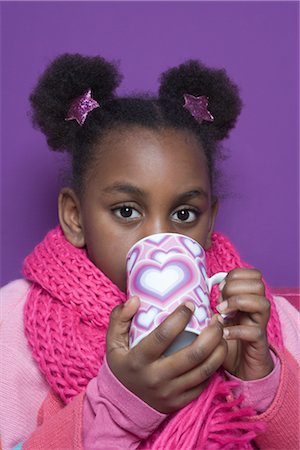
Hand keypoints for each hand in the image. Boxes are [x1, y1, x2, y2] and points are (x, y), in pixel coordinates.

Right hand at [106, 297, 226, 412]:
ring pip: (204, 370)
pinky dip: (214, 367)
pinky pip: (204, 384)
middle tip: (215, 319)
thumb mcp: (113, 342)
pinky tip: (216, 352)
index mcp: (139, 359)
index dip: (180, 318)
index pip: (163, 335)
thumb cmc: (122, 366)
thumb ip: (120, 317)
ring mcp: (170, 392)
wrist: (121, 404)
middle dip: (211, 334)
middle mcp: (156, 377)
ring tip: (222, 333)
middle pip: (193, 354)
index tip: (190, 305)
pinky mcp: (180, 402)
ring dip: (219, 350)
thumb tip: (135, 299)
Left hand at [217, 268, 273, 379]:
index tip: (219, 288)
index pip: (253, 274)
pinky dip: (236, 331)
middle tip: (220, 301)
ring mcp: (259, 325)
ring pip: (262, 303)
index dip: (235, 276)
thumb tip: (199, 291)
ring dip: (238, 303)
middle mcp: (256, 309)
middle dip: (235, 287)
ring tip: (222, 313)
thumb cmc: (228, 340)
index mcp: (248, 298)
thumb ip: (213, 304)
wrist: (242, 368)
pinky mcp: (259, 342)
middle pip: (258, 284)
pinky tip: (224, 334)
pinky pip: (254, 332)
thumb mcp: (218, 317)